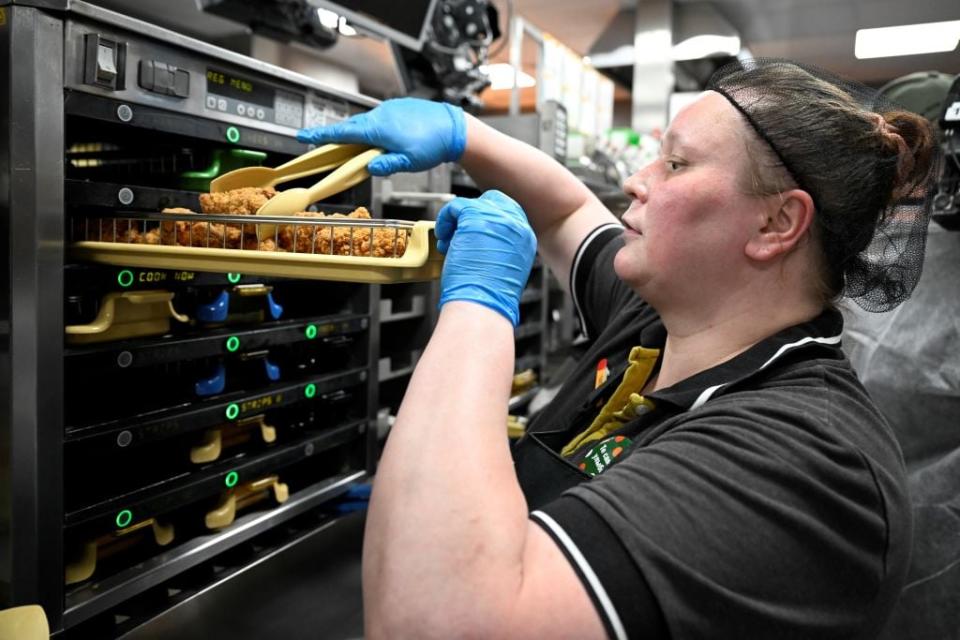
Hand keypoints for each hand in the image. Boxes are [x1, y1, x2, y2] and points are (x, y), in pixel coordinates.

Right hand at [297, 97, 465, 175]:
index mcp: (378, 129)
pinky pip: (377, 119)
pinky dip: (370, 129)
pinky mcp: (397, 109)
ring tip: (352, 147)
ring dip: (355, 133)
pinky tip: (379, 139)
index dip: (321, 135)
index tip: (303, 136)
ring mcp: (388, 110)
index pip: (343, 133)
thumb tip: (369, 169)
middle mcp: (380, 115)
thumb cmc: (433, 145)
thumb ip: (387, 165)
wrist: (453, 127)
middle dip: (334, 135)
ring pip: (364, 123)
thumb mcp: (408, 162)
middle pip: (350, 126)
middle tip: (320, 143)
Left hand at [435, 191, 536, 326]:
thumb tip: (480, 239)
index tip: (472, 234)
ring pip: (471, 204)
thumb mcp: (505, 268)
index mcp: (526, 239)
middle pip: (493, 202)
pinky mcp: (475, 218)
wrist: (482, 305)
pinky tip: (443, 239)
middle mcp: (516, 226)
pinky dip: (444, 220)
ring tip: (448, 243)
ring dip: (456, 222)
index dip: (487, 221)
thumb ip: (500, 248)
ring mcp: (497, 219)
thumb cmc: (489, 298)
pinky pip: (455, 207)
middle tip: (459, 234)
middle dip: (473, 215)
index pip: (508, 214)